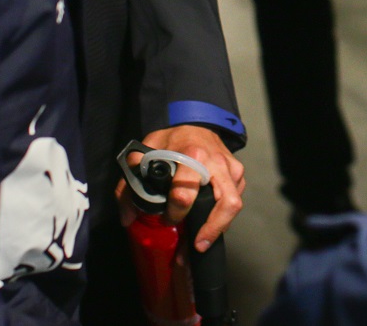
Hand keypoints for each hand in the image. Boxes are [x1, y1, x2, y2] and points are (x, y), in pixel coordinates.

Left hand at [115, 125, 245, 251]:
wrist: (196, 120)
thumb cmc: (172, 139)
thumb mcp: (146, 151)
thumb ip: (131, 181)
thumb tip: (128, 217)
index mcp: (192, 155)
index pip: (186, 193)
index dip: (175, 213)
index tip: (166, 220)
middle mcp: (217, 163)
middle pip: (226, 204)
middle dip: (210, 230)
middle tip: (194, 246)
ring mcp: (231, 169)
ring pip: (234, 205)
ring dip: (218, 229)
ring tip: (200, 245)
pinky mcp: (238, 175)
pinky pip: (234, 200)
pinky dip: (222, 217)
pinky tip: (208, 226)